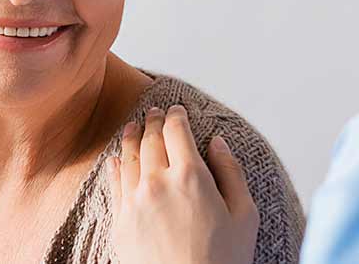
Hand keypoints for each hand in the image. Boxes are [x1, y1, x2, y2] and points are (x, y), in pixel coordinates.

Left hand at [107, 105, 258, 263]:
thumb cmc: (223, 261)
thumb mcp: (244, 216)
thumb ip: (231, 172)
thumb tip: (217, 142)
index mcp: (191, 175)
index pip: (177, 130)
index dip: (176, 115)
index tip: (177, 110)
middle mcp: (158, 181)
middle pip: (151, 138)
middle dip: (154, 121)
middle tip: (155, 113)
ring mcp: (135, 200)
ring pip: (129, 156)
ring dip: (132, 136)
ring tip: (133, 126)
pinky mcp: (120, 221)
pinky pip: (114, 183)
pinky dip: (116, 165)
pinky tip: (117, 159)